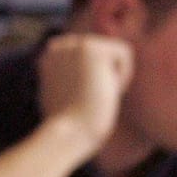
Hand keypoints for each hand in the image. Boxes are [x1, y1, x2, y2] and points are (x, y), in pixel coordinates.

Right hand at [38, 33, 133, 153]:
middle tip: (91, 99)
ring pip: (116, 52)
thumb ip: (74, 82)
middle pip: (107, 53)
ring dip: (115, 77)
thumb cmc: (72, 125)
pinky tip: (106, 88)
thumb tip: (91, 82)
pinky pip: (125, 52)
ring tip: (96, 94)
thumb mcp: (67, 99)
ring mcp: (72, 44)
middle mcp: (58, 46)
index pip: (93, 57)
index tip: (83, 98)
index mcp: (51, 57)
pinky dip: (124, 74)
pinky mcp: (89, 48)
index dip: (96, 80)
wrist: (70, 131)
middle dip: (108, 77)